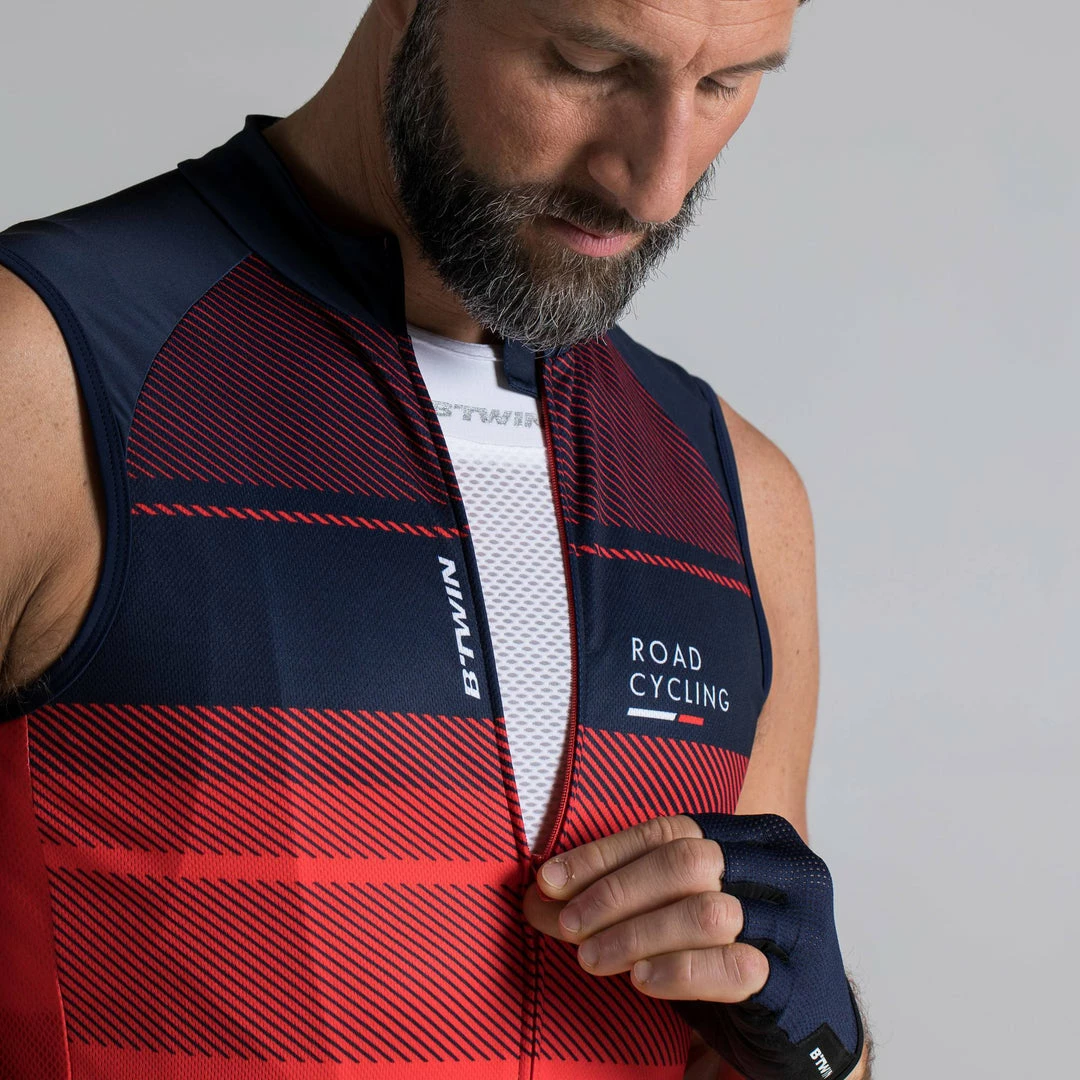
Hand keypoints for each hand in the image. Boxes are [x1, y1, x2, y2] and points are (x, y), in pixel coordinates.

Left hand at [525, 812, 864, 1079]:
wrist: (809, 1032)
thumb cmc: (732, 958)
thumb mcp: (677, 918)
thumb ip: (621, 898)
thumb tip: (537, 894)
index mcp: (754, 836)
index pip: (670, 830)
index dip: (605, 854)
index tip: (550, 881)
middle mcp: (783, 868)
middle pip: (688, 862)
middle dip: (616, 893)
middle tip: (566, 926)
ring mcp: (797, 923)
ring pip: (707, 912)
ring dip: (636, 934)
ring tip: (592, 958)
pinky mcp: (800, 979)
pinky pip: (733, 967)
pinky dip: (677, 971)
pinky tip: (641, 981)